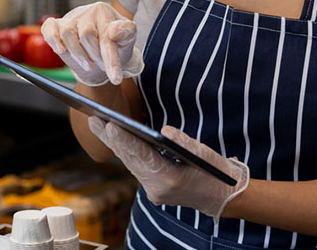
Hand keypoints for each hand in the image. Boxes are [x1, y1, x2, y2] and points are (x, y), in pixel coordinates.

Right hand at [40, 2, 141, 85]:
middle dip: (95, 56)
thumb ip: (127, 32)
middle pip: (86, 35)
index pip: (106, 36)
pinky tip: (60, 50)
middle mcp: (86, 12)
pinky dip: (53, 39)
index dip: (111, 60)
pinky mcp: (57, 25)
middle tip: (101, 65)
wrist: (101, 49)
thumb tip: (113, 30)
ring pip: (68, 34)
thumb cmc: (115, 43)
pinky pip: (49, 28)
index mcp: (104, 11)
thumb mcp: (128, 39)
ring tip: (88, 64)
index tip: (116, 78)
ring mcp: (70, 18)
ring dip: (78, 54)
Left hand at [88, 116, 248, 217]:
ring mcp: (154, 192)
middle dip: (111, 139)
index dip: (125, 140)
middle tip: (93, 119)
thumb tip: (163, 130)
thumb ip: (183, 141)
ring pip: (130, 164)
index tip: (109, 125)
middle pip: (130, 160)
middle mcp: (157, 188)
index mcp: (170, 179)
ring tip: (98, 124)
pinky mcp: (153, 190)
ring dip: (115, 145)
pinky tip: (114, 137)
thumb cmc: (215, 172)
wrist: (222, 197)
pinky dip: (126, 152)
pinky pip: (136, 168)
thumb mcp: (204, 153)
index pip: (142, 156)